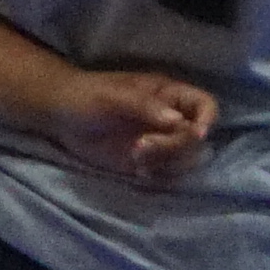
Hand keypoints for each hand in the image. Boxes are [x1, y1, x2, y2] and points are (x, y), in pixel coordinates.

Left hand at [36, 65, 219, 186]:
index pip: (204, 105)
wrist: (62, 116)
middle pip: (195, 138)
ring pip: (184, 159)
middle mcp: (170, 119)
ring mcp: (159, 142)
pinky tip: (136, 169)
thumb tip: (178, 120)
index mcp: (168, 95)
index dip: (207, 120)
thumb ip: (146, 107)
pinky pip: (165, 173)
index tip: (195, 133)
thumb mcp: (116, 97)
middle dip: (175, 146)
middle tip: (142, 146)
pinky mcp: (146, 162)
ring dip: (165, 162)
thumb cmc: (90, 96)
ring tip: (135, 157)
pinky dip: (156, 175)